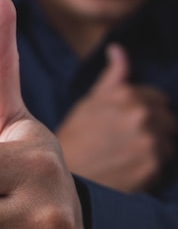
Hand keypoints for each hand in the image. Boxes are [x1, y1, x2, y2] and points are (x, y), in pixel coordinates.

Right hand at [56, 44, 176, 192]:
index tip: (127, 127)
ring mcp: (149, 140)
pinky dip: (150, 169)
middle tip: (126, 145)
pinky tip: (128, 170)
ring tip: (127, 158)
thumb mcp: (88, 103)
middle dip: (152, 131)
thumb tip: (117, 50)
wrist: (61, 178)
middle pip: (167, 121)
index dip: (144, 113)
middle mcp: (140, 114)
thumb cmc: (74, 140)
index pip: (158, 99)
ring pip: (168, 143)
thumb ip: (111, 77)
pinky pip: (164, 165)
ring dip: (153, 151)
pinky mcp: (152, 165)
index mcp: (125, 94)